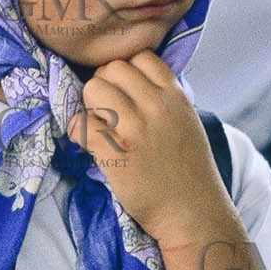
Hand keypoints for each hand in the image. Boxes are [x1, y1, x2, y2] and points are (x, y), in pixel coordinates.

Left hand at [70, 51, 228, 246]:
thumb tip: (131, 82)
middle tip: (106, 112)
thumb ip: (164, 98)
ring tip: (99, 128)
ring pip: (92, 89)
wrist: (193, 213)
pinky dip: (78, 132)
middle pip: (111, 68)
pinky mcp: (114, 152)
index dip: (125, 72)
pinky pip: (79, 124)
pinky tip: (90, 145)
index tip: (124, 93)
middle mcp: (156, 106)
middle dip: (103, 87)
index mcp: (175, 96)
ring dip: (89, 107)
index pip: (140, 56)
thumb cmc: (189, 172)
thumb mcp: (186, 122)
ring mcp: (134, 128)